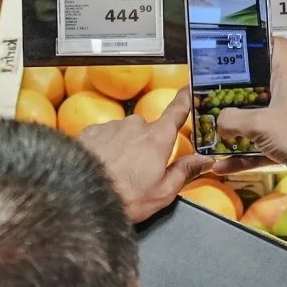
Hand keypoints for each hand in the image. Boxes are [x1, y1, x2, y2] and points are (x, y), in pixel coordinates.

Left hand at [77, 86, 214, 224]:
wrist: (81, 196)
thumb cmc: (126, 197)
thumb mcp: (163, 192)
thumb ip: (185, 172)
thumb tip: (205, 160)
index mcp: (157, 138)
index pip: (176, 111)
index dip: (184, 99)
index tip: (188, 88)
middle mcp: (135, 125)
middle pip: (148, 129)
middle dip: (146, 145)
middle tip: (140, 171)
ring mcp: (112, 126)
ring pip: (125, 133)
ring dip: (124, 147)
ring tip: (117, 172)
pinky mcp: (91, 131)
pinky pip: (105, 136)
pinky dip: (106, 148)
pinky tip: (102, 166)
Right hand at [209, 37, 286, 196]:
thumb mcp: (259, 124)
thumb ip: (232, 120)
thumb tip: (219, 123)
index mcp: (286, 78)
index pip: (276, 46)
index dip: (258, 42)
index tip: (237, 49)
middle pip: (259, 85)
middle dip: (235, 92)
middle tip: (213, 95)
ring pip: (257, 118)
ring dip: (236, 128)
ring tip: (213, 134)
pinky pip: (260, 144)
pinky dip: (244, 155)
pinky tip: (223, 166)